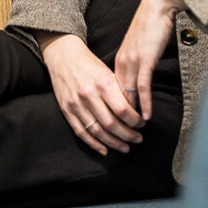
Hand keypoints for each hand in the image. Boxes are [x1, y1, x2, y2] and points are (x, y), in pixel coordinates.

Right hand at [38, 33, 144, 155]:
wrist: (64, 57)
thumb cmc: (91, 65)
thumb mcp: (108, 73)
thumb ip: (119, 91)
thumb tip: (136, 111)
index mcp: (103, 83)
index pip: (123, 110)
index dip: (135, 121)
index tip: (143, 124)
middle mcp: (89, 95)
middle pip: (111, 124)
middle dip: (128, 135)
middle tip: (138, 139)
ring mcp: (76, 104)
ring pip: (97, 131)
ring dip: (114, 142)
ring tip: (126, 147)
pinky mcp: (67, 111)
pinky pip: (81, 132)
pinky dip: (94, 144)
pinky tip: (105, 150)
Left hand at [115, 0, 185, 121]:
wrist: (158, 6)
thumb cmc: (152, 23)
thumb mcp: (140, 46)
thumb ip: (138, 61)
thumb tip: (141, 73)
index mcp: (119, 60)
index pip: (114, 92)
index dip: (116, 109)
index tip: (119, 124)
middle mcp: (122, 63)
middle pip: (118, 97)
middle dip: (120, 118)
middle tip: (125, 134)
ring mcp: (132, 62)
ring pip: (128, 95)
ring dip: (132, 115)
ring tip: (136, 131)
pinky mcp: (145, 60)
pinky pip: (142, 87)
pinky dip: (143, 103)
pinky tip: (146, 116)